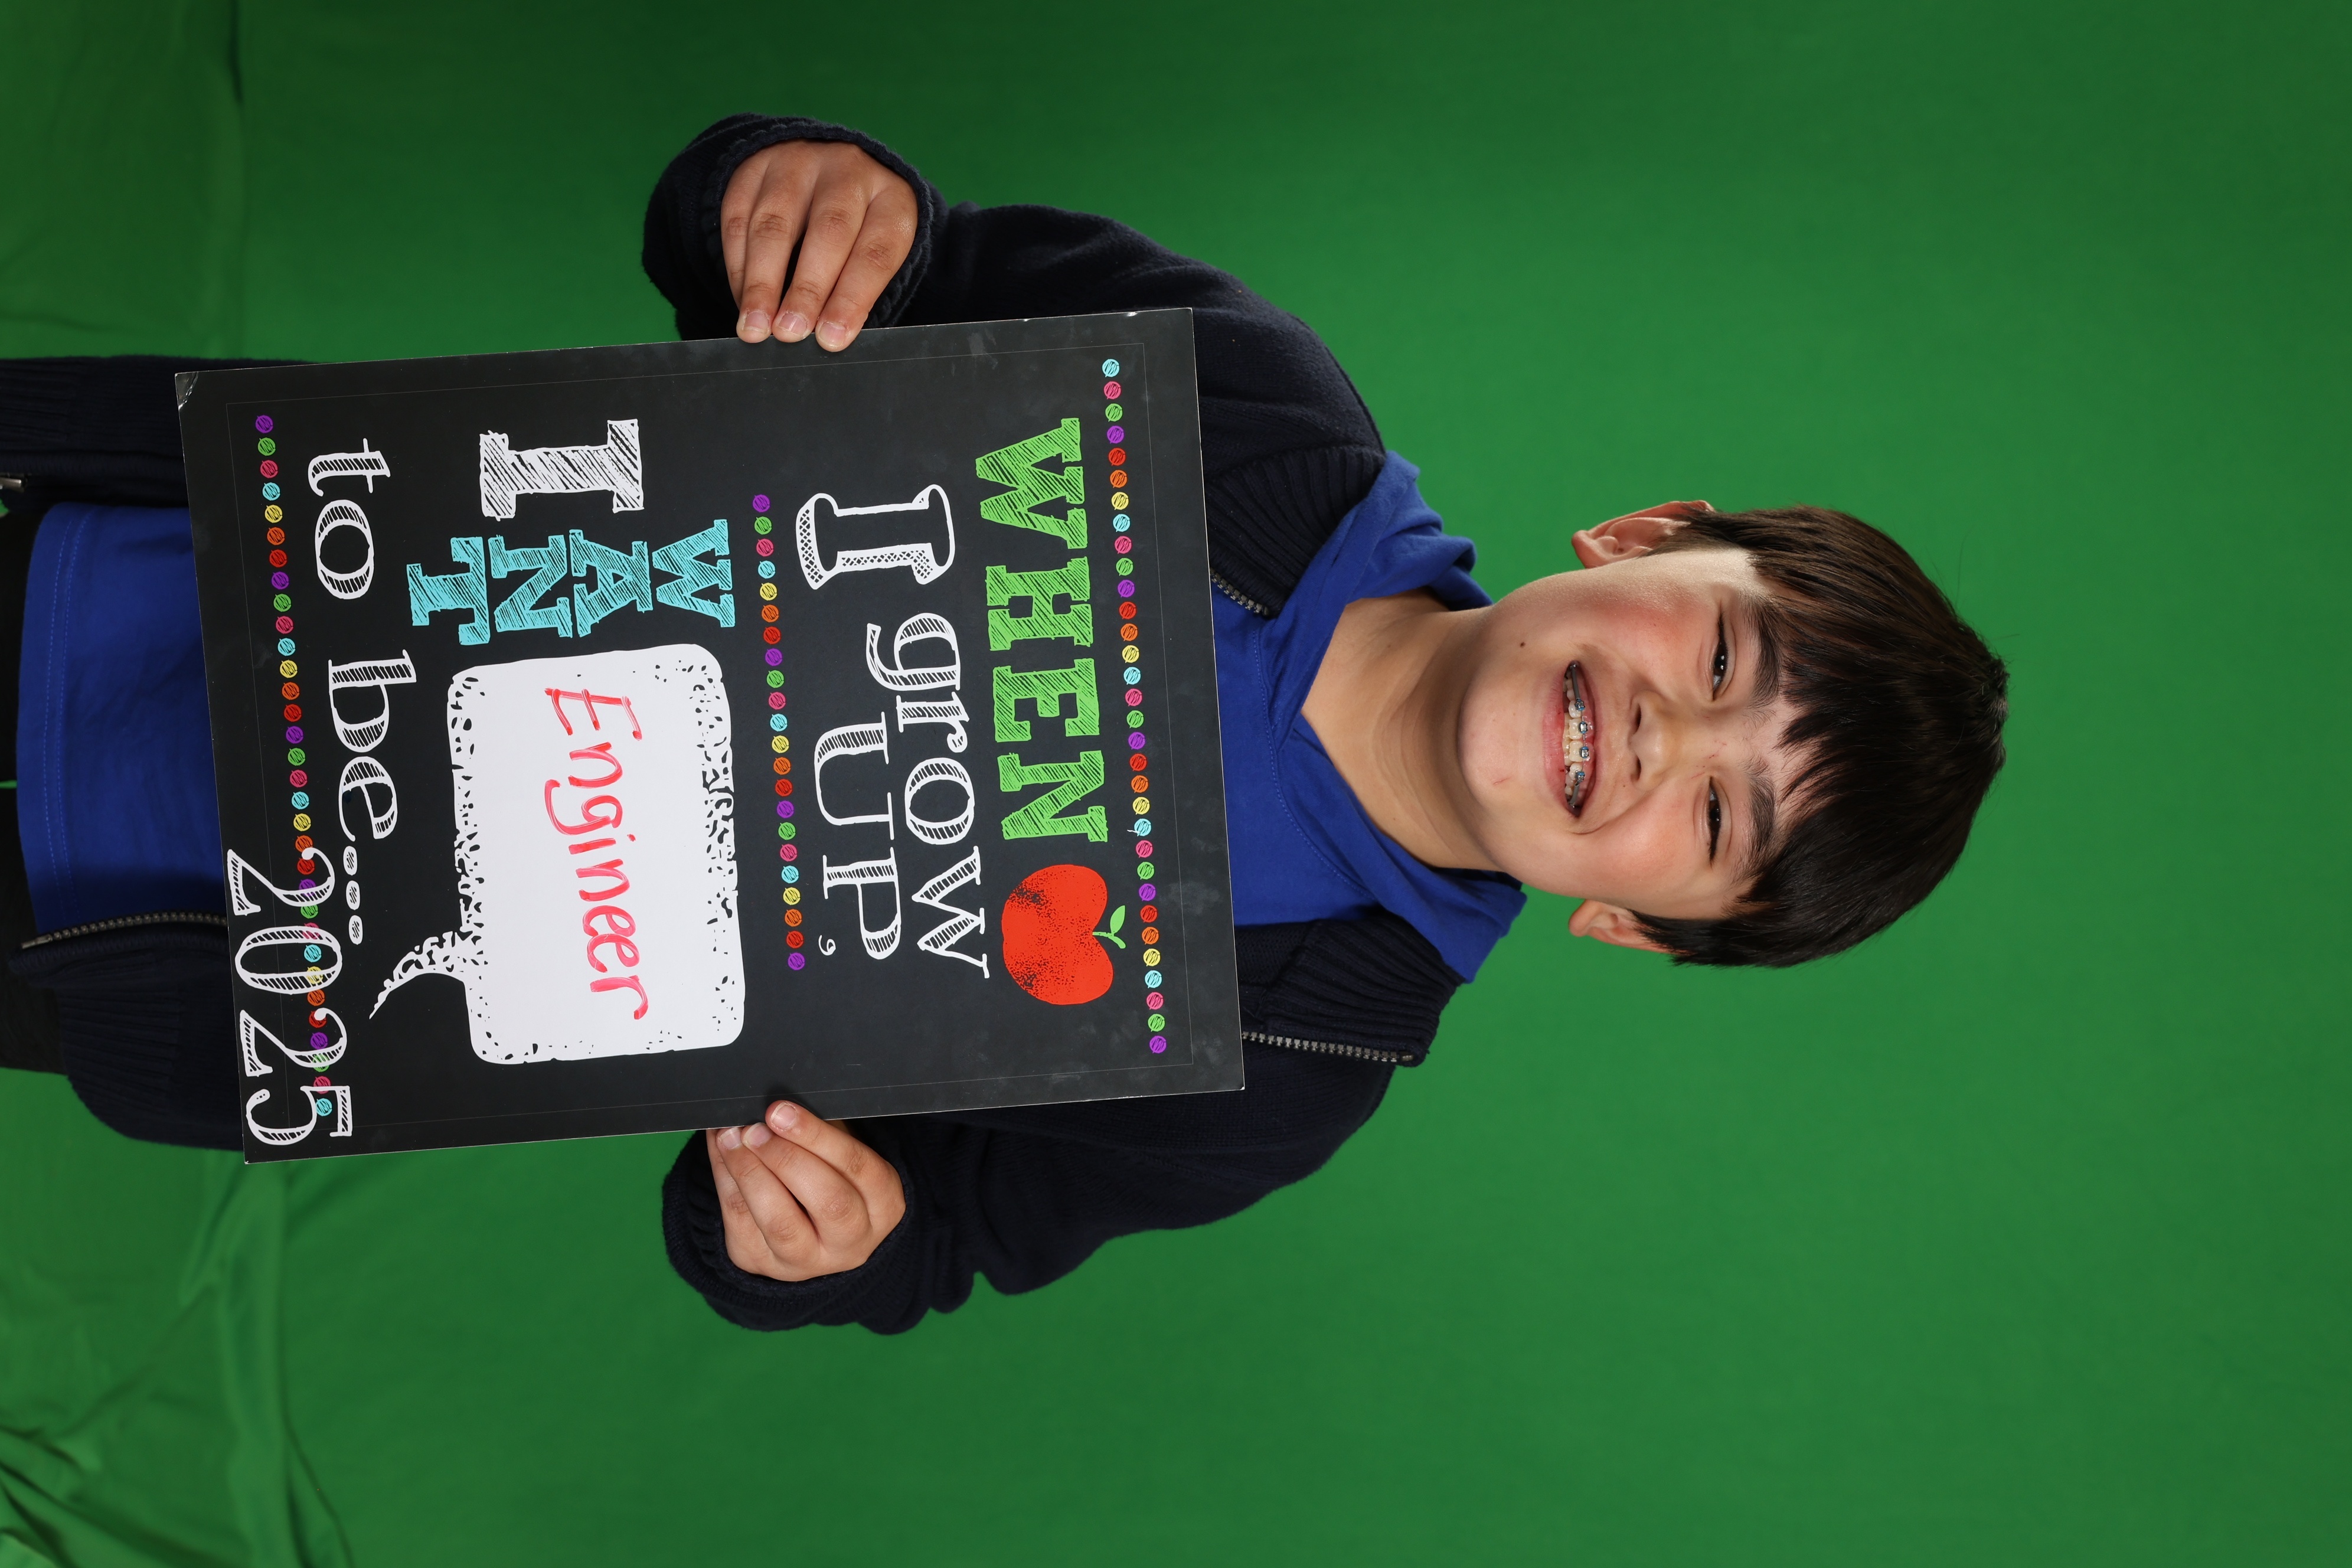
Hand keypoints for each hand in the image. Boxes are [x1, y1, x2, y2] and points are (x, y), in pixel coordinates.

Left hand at [707, 1102, 905, 1280]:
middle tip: (755, 1129)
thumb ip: (821, 1134)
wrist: (815, 1238)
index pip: (858, 1168)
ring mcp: (808, 1260)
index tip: (781, 1111)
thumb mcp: (842, 1155)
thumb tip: (779, 1107)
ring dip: (750, 1172)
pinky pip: (742, 1223)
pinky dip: (726, 1180)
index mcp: (883, 1205)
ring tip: (732, 1138)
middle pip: (828, 1201)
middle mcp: (852, 1241)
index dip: (817, 1136)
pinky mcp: (766, 1265)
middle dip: (785, 1157)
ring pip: (779, 1221)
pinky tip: (722, 1151)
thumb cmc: (832, 1180)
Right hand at [721, 141, 917, 350]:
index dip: (853, 298)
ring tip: (756, 326)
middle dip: (806, 290)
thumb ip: (856, 290)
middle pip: (829, 232)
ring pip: (775, 224)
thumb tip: (826, 338)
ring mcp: (799, 161)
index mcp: (892, 198)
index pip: (876, 252)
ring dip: (762, 283)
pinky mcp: (756, 165)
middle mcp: (848, 170)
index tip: (832, 337)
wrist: (828, 169)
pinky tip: (742, 300)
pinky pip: (739, 217)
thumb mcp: (875, 251)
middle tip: (790, 332)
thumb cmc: (859, 231)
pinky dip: (738, 266)